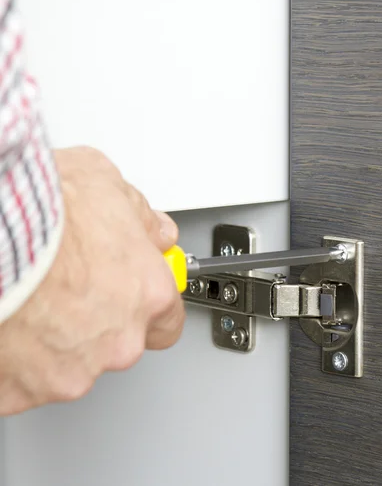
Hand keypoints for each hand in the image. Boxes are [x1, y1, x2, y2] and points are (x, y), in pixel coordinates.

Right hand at [0, 147, 185, 414]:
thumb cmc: (38, 210)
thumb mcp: (106, 185)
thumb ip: (141, 218)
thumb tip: (156, 232)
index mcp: (148, 296)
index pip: (168, 322)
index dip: (147, 309)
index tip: (134, 300)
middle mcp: (117, 343)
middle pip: (117, 344)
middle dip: (97, 323)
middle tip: (65, 290)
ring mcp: (68, 372)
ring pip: (68, 365)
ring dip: (53, 341)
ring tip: (29, 301)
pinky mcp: (19, 392)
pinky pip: (22, 381)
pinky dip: (14, 361)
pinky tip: (8, 321)